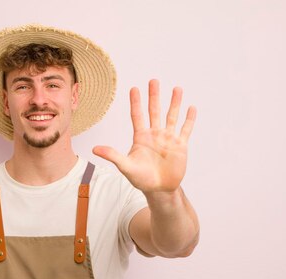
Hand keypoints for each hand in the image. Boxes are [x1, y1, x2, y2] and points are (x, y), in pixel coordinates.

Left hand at [93, 79, 195, 193]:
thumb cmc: (141, 179)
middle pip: (154, 111)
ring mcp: (168, 139)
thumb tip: (94, 149)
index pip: (137, 115)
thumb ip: (112, 156)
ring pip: (171, 116)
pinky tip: (191, 108)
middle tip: (153, 81)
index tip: (134, 88)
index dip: (136, 102)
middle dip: (154, 96)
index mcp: (141, 137)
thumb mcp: (125, 167)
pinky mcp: (180, 146)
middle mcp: (155, 135)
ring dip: (174, 103)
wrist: (159, 189)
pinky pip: (185, 129)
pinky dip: (189, 119)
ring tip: (177, 88)